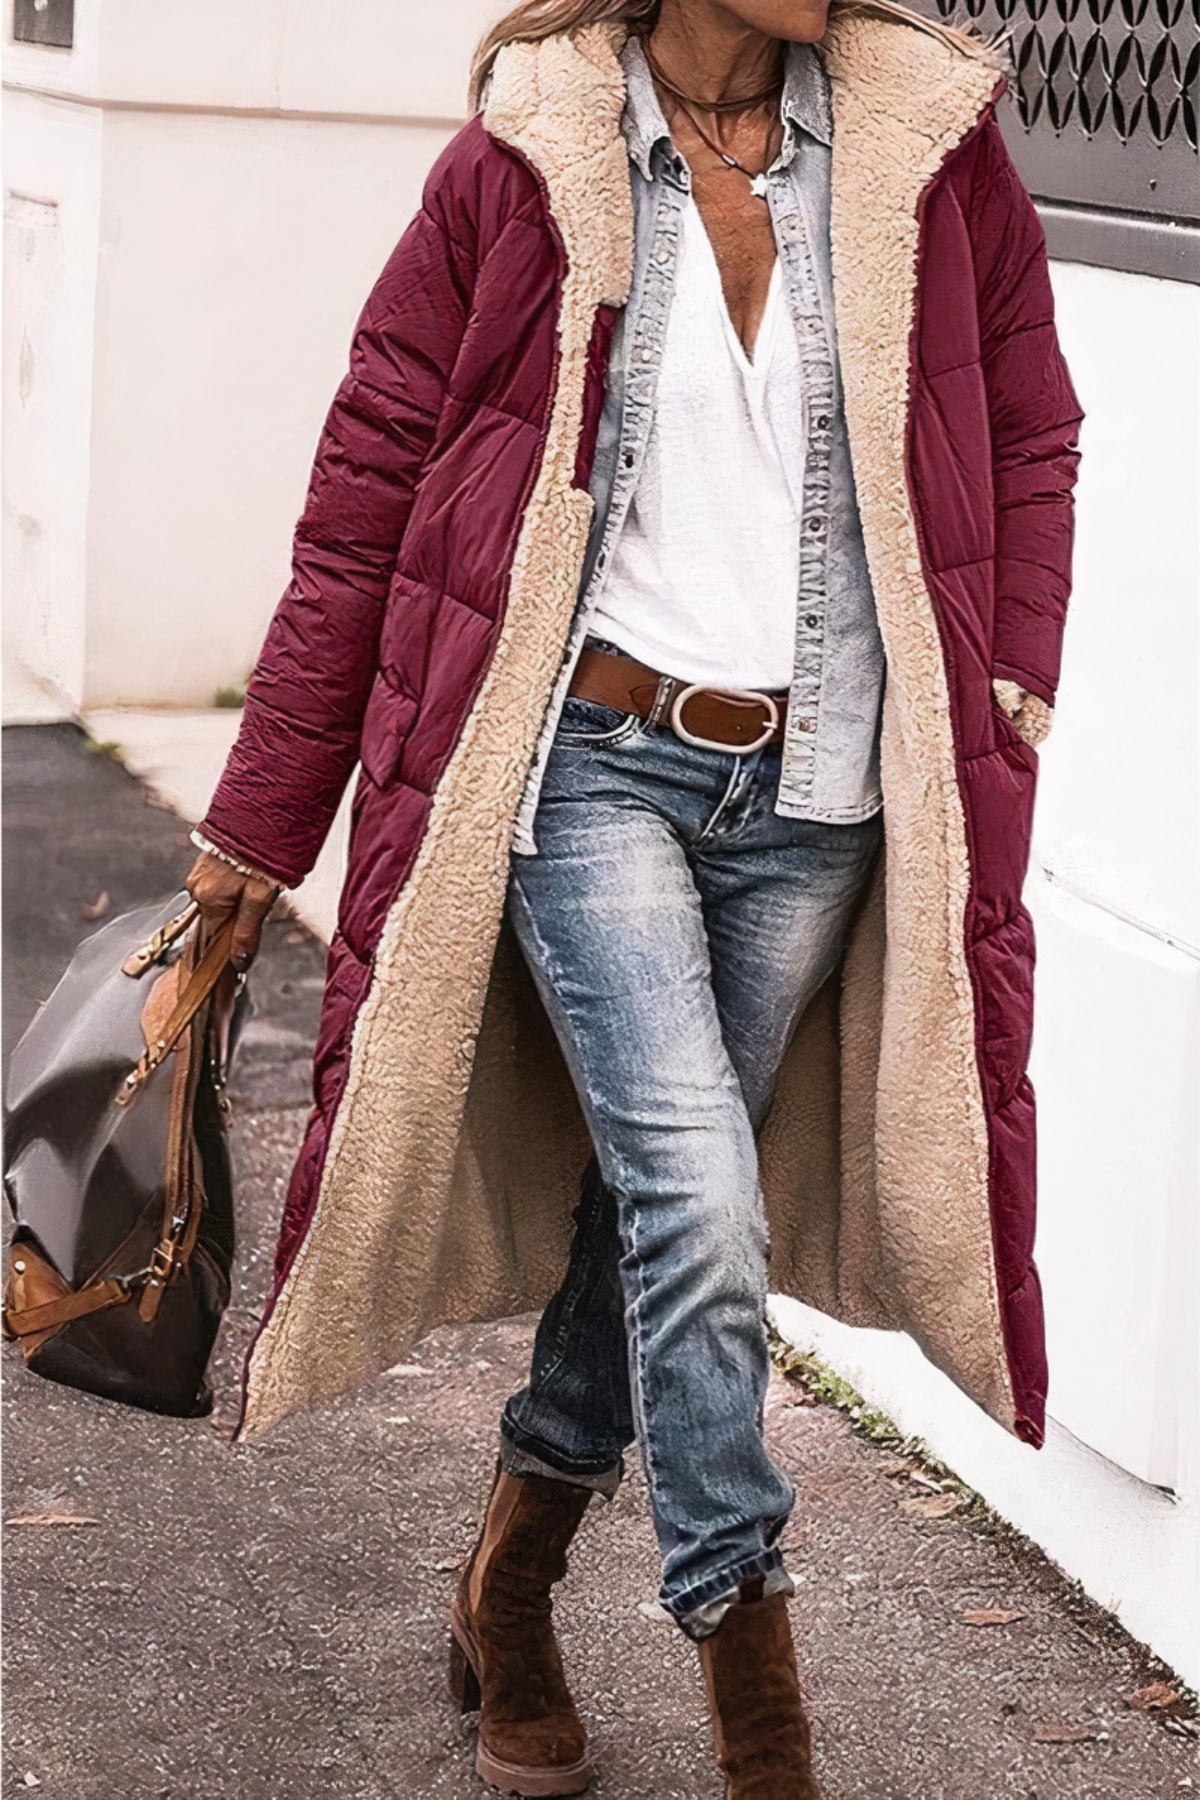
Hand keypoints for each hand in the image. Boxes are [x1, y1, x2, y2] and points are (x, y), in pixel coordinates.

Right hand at [185, 851, 277, 970]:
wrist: (263, 814)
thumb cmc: (263, 853)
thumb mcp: (260, 897)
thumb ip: (247, 931)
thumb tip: (239, 961)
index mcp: (208, 898)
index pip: (214, 935)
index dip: (230, 942)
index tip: (243, 948)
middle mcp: (198, 886)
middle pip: (217, 917)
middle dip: (239, 916)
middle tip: (262, 899)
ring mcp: (199, 872)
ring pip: (219, 900)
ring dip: (237, 900)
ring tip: (258, 883)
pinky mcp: (206, 862)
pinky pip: (218, 885)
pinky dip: (233, 887)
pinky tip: (248, 875)